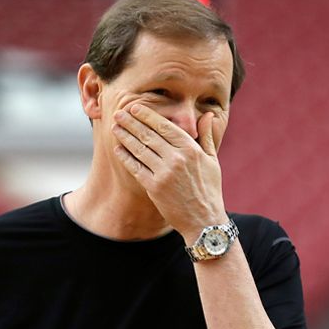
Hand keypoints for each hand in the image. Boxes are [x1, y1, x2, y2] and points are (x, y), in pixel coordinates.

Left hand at [111, 104, 225, 236]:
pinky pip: (135, 167)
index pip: (164, 126)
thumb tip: (209, 115)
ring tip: (115, 127)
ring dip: (125, 136)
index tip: (135, 108)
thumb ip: (207, 136)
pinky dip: (125, 157)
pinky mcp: (154, 187)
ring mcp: (164, 173)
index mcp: (191, 149)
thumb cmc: (209, 190)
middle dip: (131, 122)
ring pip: (139, 149)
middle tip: (118, 113)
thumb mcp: (212, 161)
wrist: (204, 220)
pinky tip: (118, 149)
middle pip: (148, 135)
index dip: (147, 115)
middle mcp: (177, 158)